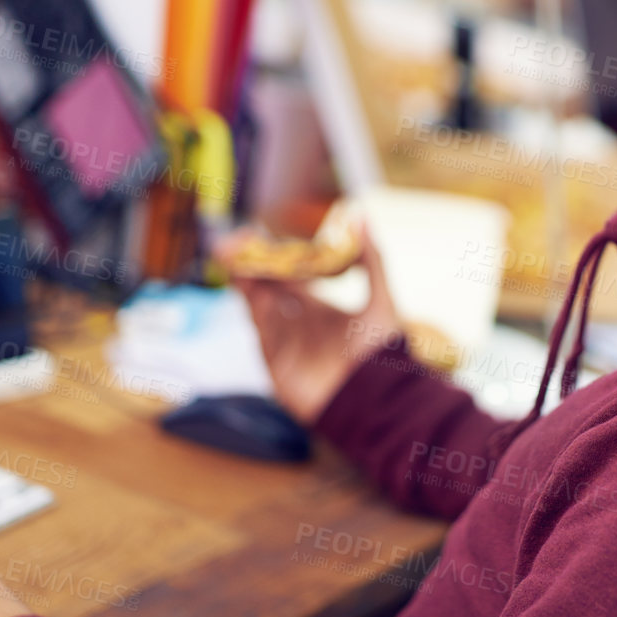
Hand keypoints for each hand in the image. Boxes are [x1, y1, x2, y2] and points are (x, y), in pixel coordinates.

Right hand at [232, 227, 400, 424]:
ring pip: (259, 306)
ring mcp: (285, 343)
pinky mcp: (275, 362)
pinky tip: (249, 285)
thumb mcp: (381, 299)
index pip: (290, 279)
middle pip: (268, 289)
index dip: (275, 258)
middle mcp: (299, 324)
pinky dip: (254, 307)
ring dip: (246, 281)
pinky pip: (262, 330)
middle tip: (236, 241)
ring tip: (233, 255)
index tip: (260, 234)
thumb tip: (361, 216)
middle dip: (251, 265)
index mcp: (319, 310)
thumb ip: (371, 259)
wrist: (378, 399)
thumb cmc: (382, 352)